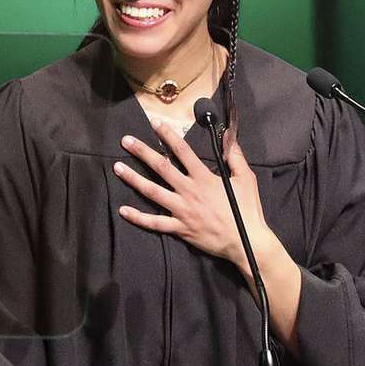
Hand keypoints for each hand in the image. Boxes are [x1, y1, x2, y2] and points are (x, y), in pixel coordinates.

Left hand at [114, 119, 271, 271]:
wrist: (246, 241)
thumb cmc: (246, 210)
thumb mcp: (246, 179)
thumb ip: (235, 156)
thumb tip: (228, 135)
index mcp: (204, 178)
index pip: (182, 151)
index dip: (168, 136)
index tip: (155, 124)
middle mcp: (189, 191)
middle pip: (161, 168)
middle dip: (142, 152)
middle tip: (125, 141)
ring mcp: (182, 210)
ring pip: (152, 192)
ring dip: (133, 179)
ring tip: (118, 168)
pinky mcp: (180, 228)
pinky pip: (155, 223)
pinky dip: (138, 217)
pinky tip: (123, 210)